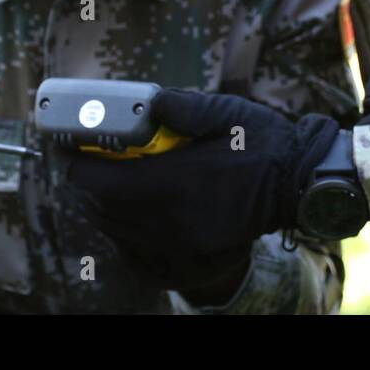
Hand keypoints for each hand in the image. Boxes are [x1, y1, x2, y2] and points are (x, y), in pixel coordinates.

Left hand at [61, 90, 339, 291]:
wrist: (298, 187)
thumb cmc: (261, 145)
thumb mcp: (224, 113)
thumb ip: (179, 106)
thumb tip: (143, 103)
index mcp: (177, 184)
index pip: (99, 184)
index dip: (76, 165)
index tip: (70, 149)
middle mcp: (173, 224)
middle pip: (102, 210)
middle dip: (89, 185)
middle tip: (92, 162)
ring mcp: (181, 251)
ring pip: (117, 234)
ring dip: (107, 209)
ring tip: (117, 184)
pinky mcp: (188, 267)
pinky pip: (137, 257)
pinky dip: (128, 236)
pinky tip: (138, 216)